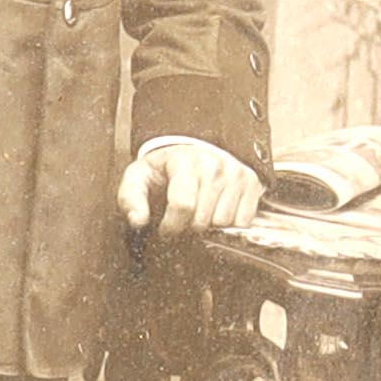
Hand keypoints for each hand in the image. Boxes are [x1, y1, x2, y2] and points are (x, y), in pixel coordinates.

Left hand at [121, 139, 264, 238]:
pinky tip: (216, 211)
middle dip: (188, 226)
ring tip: (199, 212)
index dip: (171, 226)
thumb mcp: (138, 178)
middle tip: (183, 218)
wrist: (191, 151)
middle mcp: (214, 164)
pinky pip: (243, 221)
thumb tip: (137, 221)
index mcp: (185, 161)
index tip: (165, 229)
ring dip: (209, 225)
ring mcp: (235, 172)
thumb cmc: (164, 169)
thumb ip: (130, 198)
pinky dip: (229, 223)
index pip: (183, 205)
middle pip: (203, 219)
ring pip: (224, 222)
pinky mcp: (250, 181)